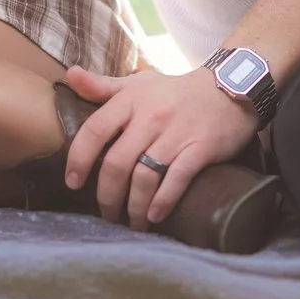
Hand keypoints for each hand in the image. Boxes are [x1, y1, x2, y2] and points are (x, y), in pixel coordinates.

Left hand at [61, 65, 258, 229]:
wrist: (229, 88)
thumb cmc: (176, 91)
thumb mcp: (139, 83)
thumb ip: (103, 86)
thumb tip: (70, 75)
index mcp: (131, 100)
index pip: (95, 130)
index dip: (79, 159)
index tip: (73, 183)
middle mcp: (151, 116)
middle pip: (117, 162)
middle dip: (107, 195)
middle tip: (107, 214)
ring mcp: (176, 133)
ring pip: (144, 177)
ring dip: (134, 206)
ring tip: (132, 222)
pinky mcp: (201, 148)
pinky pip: (176, 180)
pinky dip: (163, 202)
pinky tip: (155, 216)